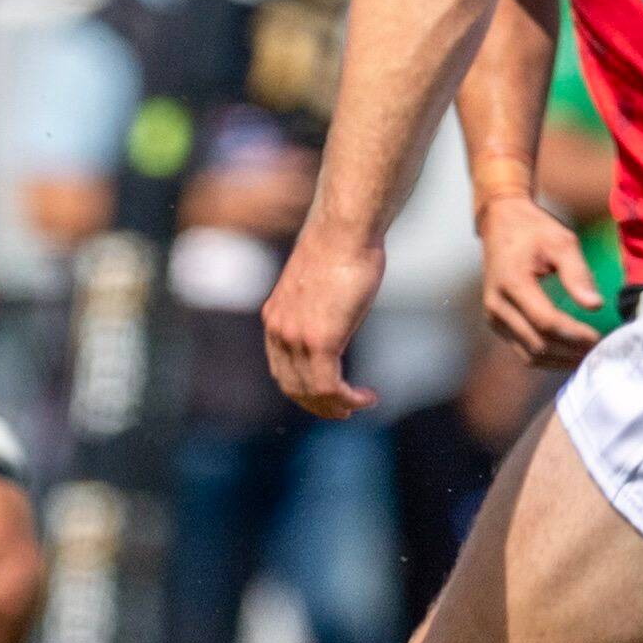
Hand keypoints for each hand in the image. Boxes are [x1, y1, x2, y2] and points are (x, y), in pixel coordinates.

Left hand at [262, 223, 386, 417]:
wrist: (344, 231)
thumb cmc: (341, 251)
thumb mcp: (320, 287)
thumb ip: (319, 308)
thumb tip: (334, 315)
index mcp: (275, 318)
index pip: (281, 370)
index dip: (304, 390)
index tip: (329, 397)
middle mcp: (278, 331)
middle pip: (291, 386)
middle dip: (318, 405)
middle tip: (345, 411)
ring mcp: (296, 336)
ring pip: (310, 391)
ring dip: (336, 406)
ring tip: (359, 405)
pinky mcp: (319, 339)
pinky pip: (328, 386)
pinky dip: (348, 399)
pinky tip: (367, 397)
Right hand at [473, 193, 605, 366]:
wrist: (500, 224)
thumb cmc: (535, 231)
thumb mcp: (562, 243)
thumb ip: (578, 274)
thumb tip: (595, 306)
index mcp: (512, 283)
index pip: (546, 321)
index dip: (575, 334)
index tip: (600, 337)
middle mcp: (497, 305)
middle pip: (538, 343)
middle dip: (571, 351)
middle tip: (600, 351)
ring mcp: (493, 317)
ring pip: (529, 354)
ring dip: (560, 360)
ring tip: (587, 356)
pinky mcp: (497, 323)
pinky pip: (523, 350)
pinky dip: (548, 357)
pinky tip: (570, 353)